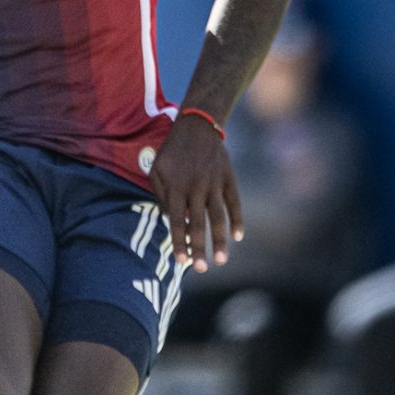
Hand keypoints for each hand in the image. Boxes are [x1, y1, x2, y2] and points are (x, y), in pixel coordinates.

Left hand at [151, 112, 242, 273]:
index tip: (182, 262)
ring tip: (221, 260)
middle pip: (198, 223)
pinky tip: (238, 237)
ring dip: (220, 240)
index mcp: (175, 187)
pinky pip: (234, 202)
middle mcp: (195, 187)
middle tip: (202, 268)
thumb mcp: (156, 169)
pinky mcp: (228, 178)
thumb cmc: (172, 152)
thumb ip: (161, 196)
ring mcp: (214, 183)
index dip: (179, 243)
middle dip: (200, 248)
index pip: (177, 221)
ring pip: (218, 216)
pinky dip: (237, 219)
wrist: (197, 125)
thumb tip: (173, 221)